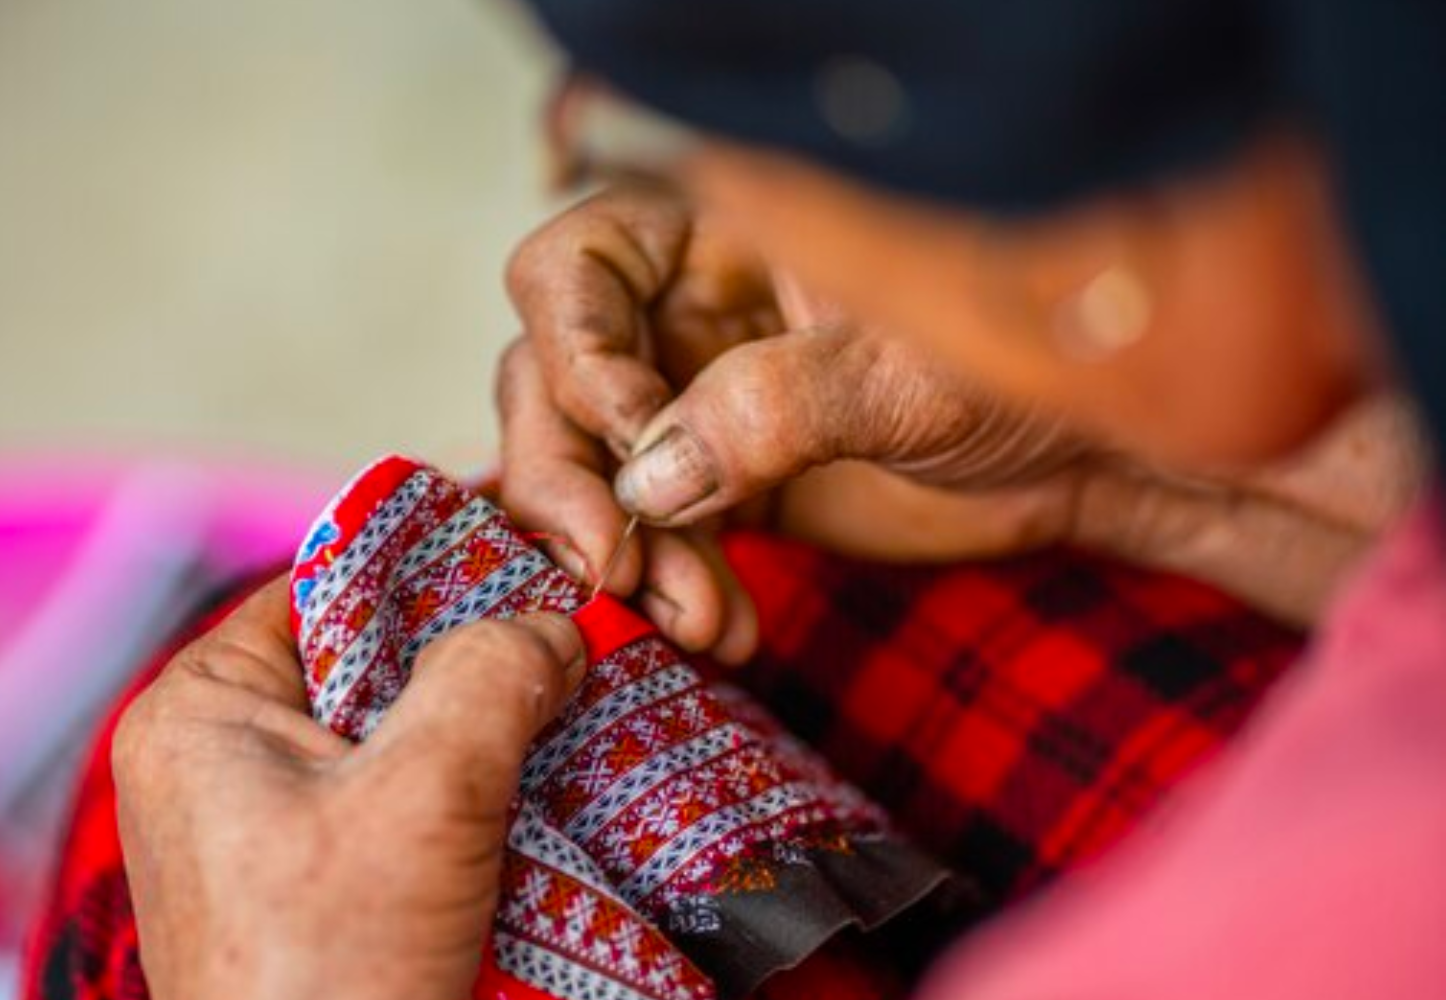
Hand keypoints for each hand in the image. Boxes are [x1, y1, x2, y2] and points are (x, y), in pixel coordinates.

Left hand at [112, 576, 585, 999]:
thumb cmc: (329, 979)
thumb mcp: (423, 799)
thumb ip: (489, 679)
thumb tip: (553, 624)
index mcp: (200, 711)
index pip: (328, 583)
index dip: (438, 562)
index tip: (540, 550)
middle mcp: (218, 759)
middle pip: (371, 659)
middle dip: (477, 653)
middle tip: (579, 635)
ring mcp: (263, 830)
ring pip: (397, 736)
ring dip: (486, 731)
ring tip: (579, 708)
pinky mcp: (312, 889)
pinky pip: (400, 808)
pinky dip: (471, 798)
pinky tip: (547, 793)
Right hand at [499, 186, 1089, 659]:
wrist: (1082, 457)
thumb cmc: (1025, 368)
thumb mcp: (908, 373)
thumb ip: (777, 405)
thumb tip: (649, 475)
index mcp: (719, 228)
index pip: (573, 264)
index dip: (576, 352)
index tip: (639, 440)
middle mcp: (681, 304)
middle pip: (547, 375)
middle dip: (569, 478)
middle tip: (611, 564)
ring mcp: (686, 395)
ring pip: (582, 463)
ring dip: (615, 549)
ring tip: (694, 617)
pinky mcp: (708, 481)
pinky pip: (641, 530)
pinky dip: (662, 585)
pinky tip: (718, 627)